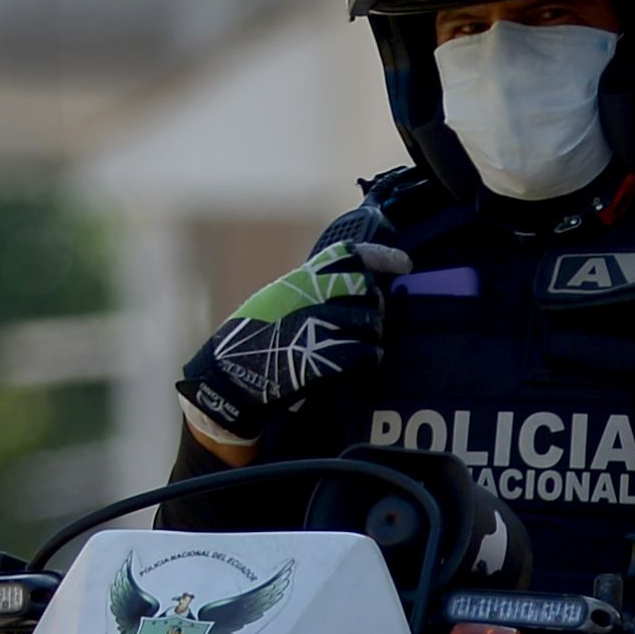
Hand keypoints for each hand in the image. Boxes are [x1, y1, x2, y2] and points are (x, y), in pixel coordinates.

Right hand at [170, 222, 411, 453]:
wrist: (228, 378)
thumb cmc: (252, 342)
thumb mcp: (276, 302)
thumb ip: (310, 292)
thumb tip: (354, 286)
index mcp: (298, 281)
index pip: (346, 255)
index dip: (381, 257)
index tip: (405, 264)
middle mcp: (308, 298)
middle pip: (365, 289)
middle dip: (374, 305)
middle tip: (371, 318)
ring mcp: (315, 327)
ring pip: (369, 322)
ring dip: (373, 334)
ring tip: (366, 343)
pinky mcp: (321, 359)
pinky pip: (364, 354)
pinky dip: (370, 357)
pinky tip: (368, 362)